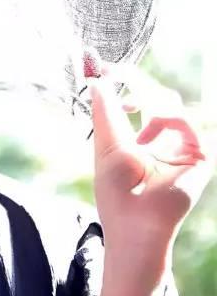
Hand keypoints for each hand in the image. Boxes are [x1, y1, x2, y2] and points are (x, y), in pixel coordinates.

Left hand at [85, 53, 214, 277]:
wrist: (135, 226)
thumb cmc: (116, 195)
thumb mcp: (107, 145)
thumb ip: (105, 111)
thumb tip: (95, 79)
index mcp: (142, 142)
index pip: (140, 104)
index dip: (126, 84)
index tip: (107, 69)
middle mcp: (164, 143)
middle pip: (158, 98)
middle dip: (136, 83)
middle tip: (116, 71)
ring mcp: (182, 149)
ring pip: (172, 105)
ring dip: (149, 98)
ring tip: (132, 105)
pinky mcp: (199, 158)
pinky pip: (187, 122)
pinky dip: (168, 119)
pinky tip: (150, 133)